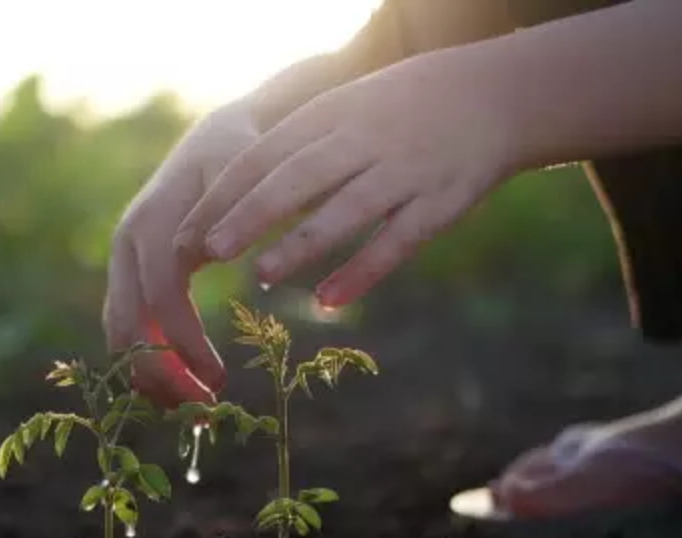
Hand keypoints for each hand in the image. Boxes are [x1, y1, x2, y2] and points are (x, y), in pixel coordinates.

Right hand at [102, 103, 260, 406]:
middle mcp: (126, 246)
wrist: (218, 140)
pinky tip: (181, 392)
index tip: (220, 380)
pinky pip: (129, 330)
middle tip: (203, 413)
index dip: (186, 343)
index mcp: (151, 223)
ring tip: (193, 414)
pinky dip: (149, 364)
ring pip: (120, 335)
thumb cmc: (241, 158)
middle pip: (127, 326)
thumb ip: (227, 210)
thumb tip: (205, 252)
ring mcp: (123, 263)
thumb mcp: (242, 176)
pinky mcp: (131, 276)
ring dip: (151, 379)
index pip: (162, 296)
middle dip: (161, 375)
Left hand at [174, 48, 516, 307]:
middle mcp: (364, 141)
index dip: (224, 194)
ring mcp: (404, 172)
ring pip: (345, 211)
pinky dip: (361, 271)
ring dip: (300, 245)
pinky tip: (327, 299)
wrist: (493, 95)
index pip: (264, 155)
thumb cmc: (401, 108)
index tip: (187, 230)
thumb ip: (295, 145)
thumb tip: (232, 189)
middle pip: (296, 180)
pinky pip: (396, 242)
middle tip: (207, 253)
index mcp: (332, 115)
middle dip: (248, 216)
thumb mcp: (344, 109)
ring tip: (260, 276)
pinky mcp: (439, 205)